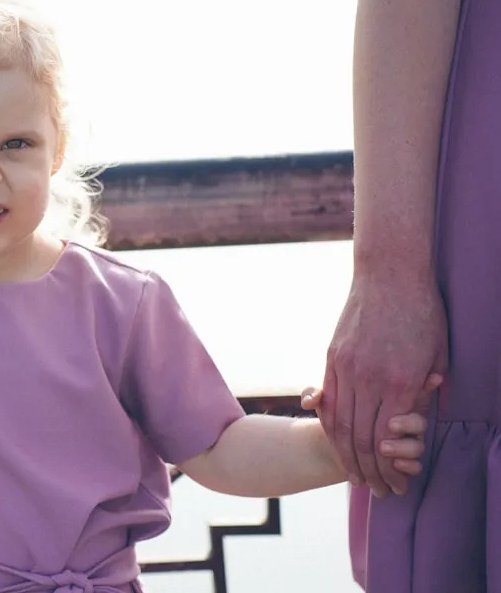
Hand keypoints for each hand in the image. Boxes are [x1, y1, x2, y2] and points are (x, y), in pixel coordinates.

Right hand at [321, 273, 447, 497]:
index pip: (387, 440)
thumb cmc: (423, 312)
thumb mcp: (438, 354)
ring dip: (346, 454)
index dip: (389, 469)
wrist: (390, 274)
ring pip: (339, 423)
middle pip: (360, 438)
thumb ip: (425, 388)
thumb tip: (415, 415)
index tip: (395, 486)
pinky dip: (330, 425)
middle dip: (367, 471)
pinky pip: (327, 399)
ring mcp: (346, 367)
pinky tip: (336, 441)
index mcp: (401, 382)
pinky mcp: (332, 356)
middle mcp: (368, 379)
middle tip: (375, 491)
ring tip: (354, 474)